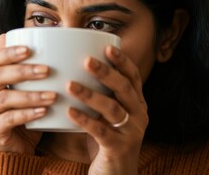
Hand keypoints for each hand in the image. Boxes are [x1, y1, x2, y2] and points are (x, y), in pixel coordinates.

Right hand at [0, 34, 56, 153]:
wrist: (16, 149)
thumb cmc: (21, 113)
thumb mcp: (22, 88)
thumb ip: (17, 65)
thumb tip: (8, 35)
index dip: (9, 53)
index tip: (30, 49)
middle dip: (23, 71)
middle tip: (47, 70)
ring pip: (4, 98)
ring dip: (31, 95)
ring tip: (52, 95)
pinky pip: (8, 120)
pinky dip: (28, 114)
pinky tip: (44, 112)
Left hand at [67, 46, 147, 174]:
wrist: (116, 174)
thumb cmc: (107, 139)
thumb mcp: (107, 115)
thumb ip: (99, 95)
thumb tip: (72, 70)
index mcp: (137, 104)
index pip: (133, 77)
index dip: (122, 61)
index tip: (108, 47)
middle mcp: (139, 115)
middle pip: (124, 89)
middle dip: (106, 73)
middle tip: (86, 61)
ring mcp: (132, 133)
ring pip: (113, 109)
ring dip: (90, 95)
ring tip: (70, 85)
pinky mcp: (119, 149)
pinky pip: (101, 131)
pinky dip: (85, 120)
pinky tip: (70, 112)